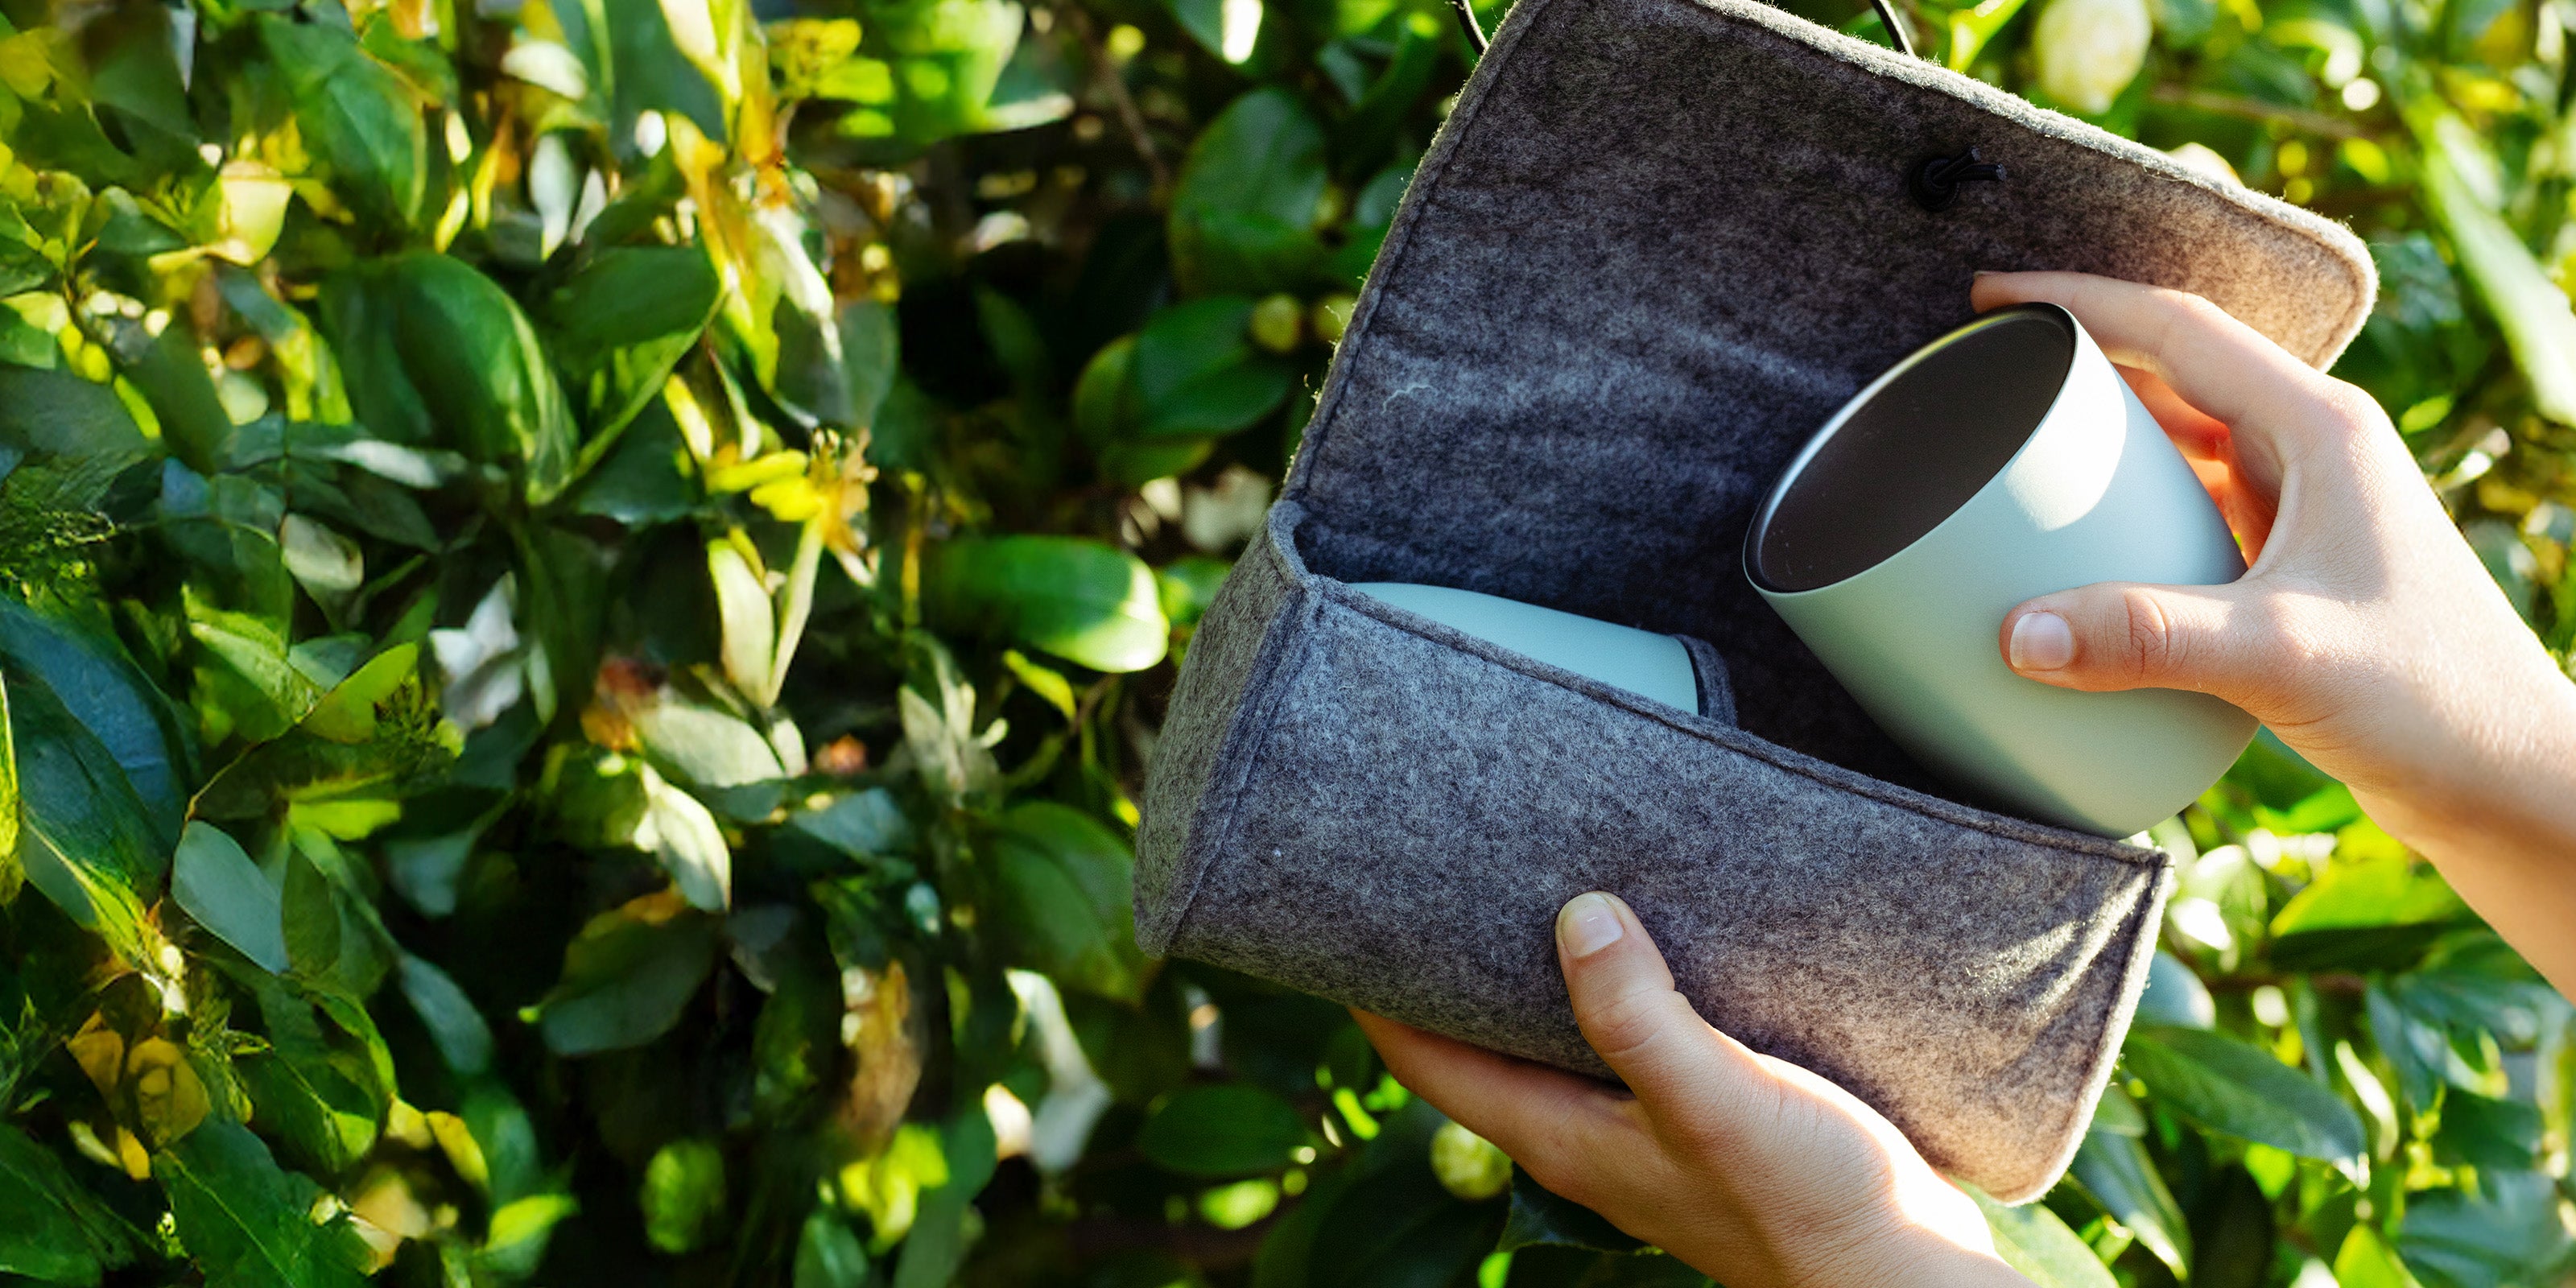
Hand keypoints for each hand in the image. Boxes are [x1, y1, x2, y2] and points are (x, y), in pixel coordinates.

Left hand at [1355, 893, 2032, 1287]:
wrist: (1905, 1275)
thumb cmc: (1813, 1206)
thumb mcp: (1719, 1100)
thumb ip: (1641, 1020)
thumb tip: (1574, 917)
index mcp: (1560, 1135)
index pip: (1422, 1057)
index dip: (1375, 987)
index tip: (1352, 905)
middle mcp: (1583, 1134)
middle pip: (1476, 1041)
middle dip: (1449, 961)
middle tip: (1438, 866)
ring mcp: (1640, 1129)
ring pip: (1552, 1036)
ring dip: (1534, 967)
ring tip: (1531, 875)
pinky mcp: (1699, 1117)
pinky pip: (1625, 1037)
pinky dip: (1611, 983)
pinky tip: (1645, 933)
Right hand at [1973, 272, 2575, 994]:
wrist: (2510, 779)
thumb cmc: (2431, 700)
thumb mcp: (2280, 655)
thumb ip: (2146, 637)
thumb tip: (2016, 632)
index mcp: (2321, 429)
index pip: (2179, 328)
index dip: (2076, 299)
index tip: (1988, 295)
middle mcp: (2317, 450)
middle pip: (2178, 371)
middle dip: (2080, 356)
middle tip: (1987, 365)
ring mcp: (2310, 509)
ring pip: (2188, 439)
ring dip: (2107, 434)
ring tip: (2017, 444)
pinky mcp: (2298, 567)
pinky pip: (2196, 509)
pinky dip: (2132, 509)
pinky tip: (2083, 549)